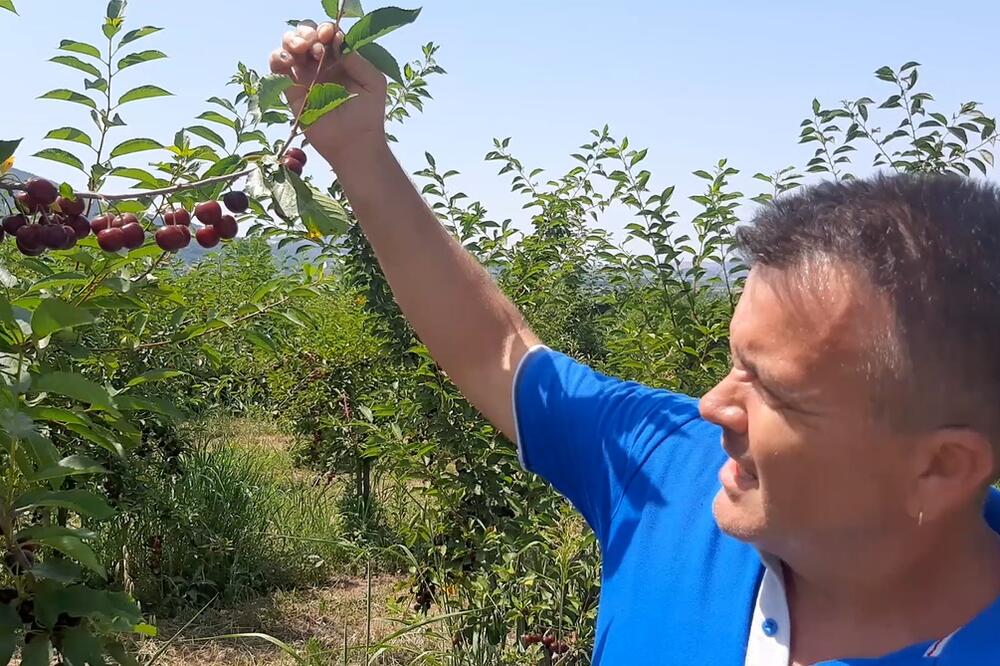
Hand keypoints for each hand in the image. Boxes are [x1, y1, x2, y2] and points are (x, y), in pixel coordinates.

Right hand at [269, 23, 387, 167]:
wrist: (354, 144)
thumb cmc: (368, 115)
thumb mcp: (373, 82)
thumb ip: (357, 59)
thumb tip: (337, 41)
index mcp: (340, 60)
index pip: (328, 34)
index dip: (326, 29)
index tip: (330, 36)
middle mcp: (321, 65)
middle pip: (306, 35)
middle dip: (307, 31)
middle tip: (316, 44)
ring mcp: (305, 77)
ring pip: (289, 47)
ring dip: (292, 40)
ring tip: (302, 49)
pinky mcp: (291, 91)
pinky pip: (277, 68)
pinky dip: (277, 57)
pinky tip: (288, 60)